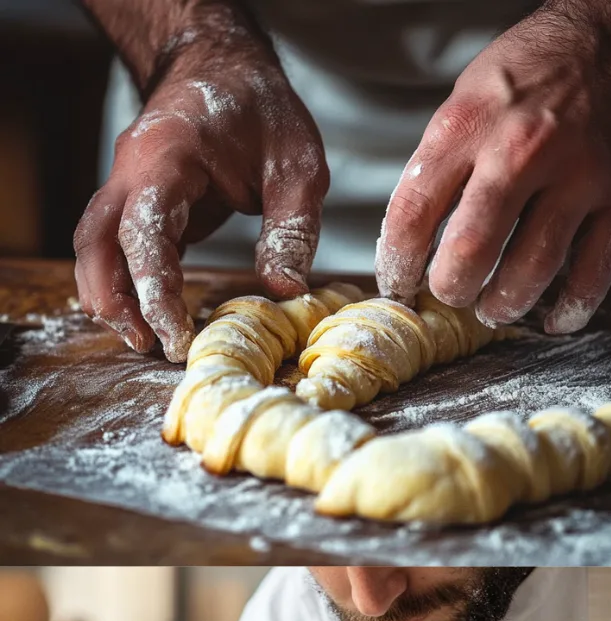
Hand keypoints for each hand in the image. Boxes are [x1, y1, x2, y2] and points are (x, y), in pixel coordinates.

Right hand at [73, 42, 327, 361]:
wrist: (225, 67)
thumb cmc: (262, 111)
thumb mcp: (298, 167)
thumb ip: (293, 230)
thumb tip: (287, 292)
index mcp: (168, 157)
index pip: (144, 231)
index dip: (154, 288)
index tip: (174, 334)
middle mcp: (134, 170)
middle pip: (98, 242)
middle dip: (117, 298)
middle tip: (150, 347)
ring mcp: (130, 184)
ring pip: (97, 245)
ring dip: (112, 294)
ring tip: (146, 341)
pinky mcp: (141, 202)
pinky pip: (118, 245)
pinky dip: (125, 281)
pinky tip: (150, 317)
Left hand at [375, 0, 610, 334]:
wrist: (594, 44)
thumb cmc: (521, 78)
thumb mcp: (460, 103)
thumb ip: (439, 167)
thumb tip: (415, 243)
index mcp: (467, 126)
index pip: (413, 213)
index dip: (397, 263)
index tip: (398, 282)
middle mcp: (518, 152)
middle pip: (471, 250)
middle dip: (451, 289)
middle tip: (450, 294)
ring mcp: (570, 178)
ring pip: (531, 270)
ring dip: (505, 304)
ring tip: (493, 308)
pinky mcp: (609, 197)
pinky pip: (592, 270)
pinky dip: (571, 307)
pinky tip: (553, 318)